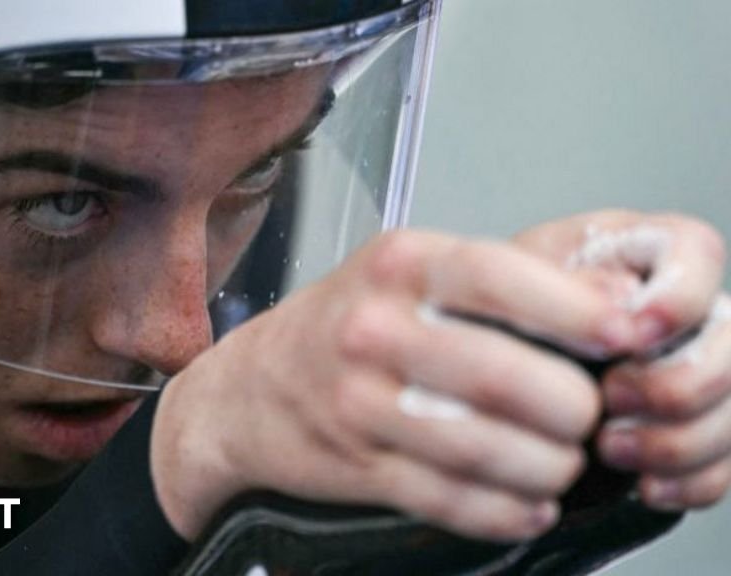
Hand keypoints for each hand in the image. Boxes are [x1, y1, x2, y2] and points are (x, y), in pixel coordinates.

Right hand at [151, 226, 654, 542]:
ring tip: (561, 464)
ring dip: (546, 467)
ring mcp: (360, 401)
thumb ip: (497, 281)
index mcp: (398, 264)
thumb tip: (611, 308)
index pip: (502, 277)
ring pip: (484, 447)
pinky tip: (526, 503)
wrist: (250, 388)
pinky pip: (450, 499)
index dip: (577, 311)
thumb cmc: (342, 322)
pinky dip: (504, 511)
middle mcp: (374, 327)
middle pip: (505, 376)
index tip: (625, 336)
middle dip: (573, 408)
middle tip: (589, 416)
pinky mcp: (358, 464)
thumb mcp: (406, 271)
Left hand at [515, 210, 729, 510]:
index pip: (697, 253)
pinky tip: (642, 483)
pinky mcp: (696, 429)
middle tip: (611, 399)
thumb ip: (566, 285)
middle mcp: (682, 310)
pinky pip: (725, 465)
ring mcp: (697, 370)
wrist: (482, 369)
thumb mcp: (509, 285)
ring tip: (608, 447)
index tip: (636, 336)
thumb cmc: (497, 316)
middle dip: (677, 385)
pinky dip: (689, 481)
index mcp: (637, 253)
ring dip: (677, 441)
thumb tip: (623, 298)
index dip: (681, 298)